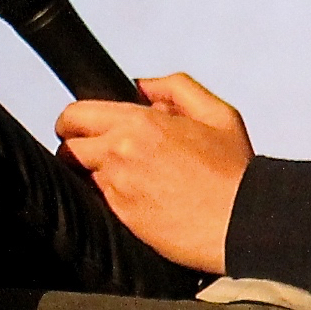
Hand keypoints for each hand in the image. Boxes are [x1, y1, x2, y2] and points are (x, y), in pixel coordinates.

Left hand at [57, 73, 252, 274]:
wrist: (243, 222)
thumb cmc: (234, 171)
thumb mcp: (216, 114)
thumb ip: (175, 89)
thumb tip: (141, 87)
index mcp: (139, 124)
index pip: (75, 115)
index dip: (73, 120)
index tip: (80, 127)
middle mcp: (120, 154)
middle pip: (68, 148)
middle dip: (75, 146)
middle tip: (96, 151)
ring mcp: (117, 188)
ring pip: (83, 176)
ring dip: (97, 173)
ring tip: (131, 176)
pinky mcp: (121, 217)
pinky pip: (100, 201)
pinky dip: (112, 196)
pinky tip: (140, 197)